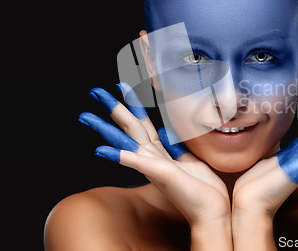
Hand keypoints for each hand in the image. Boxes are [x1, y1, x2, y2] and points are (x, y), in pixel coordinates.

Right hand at [78, 84, 230, 226]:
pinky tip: (101, 150)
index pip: (143, 124)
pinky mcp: (159, 173)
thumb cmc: (202, 189)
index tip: (123, 87)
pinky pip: (136, 162)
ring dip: (105, 128)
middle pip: (129, 127)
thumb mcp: (189, 160)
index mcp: (160, 153)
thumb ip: (176, 147)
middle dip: (113, 108)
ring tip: (87, 116)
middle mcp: (152, 158)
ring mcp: (153, 166)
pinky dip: (119, 155)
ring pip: (126, 140)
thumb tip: (168, 132)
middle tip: (95, 92)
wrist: (210, 210)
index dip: (133, 105)